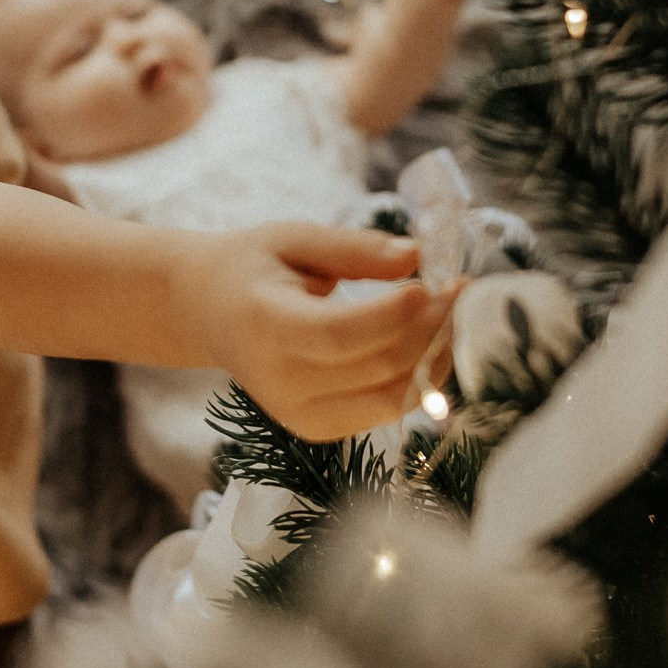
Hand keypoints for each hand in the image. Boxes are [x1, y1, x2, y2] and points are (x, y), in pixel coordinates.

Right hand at [172, 222, 461, 441]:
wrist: (210, 313)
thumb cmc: (252, 267)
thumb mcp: (294, 238)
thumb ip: (354, 248)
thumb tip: (416, 255)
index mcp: (262, 325)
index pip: (336, 334)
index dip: (391, 315)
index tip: (434, 285)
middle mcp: (277, 382)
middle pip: (375, 366)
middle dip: (429, 328)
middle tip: (457, 288)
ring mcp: (297, 414)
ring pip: (390, 396)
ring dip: (433, 356)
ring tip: (448, 312)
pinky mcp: (316, 429)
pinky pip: (384, 409)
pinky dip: (417, 378)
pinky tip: (428, 342)